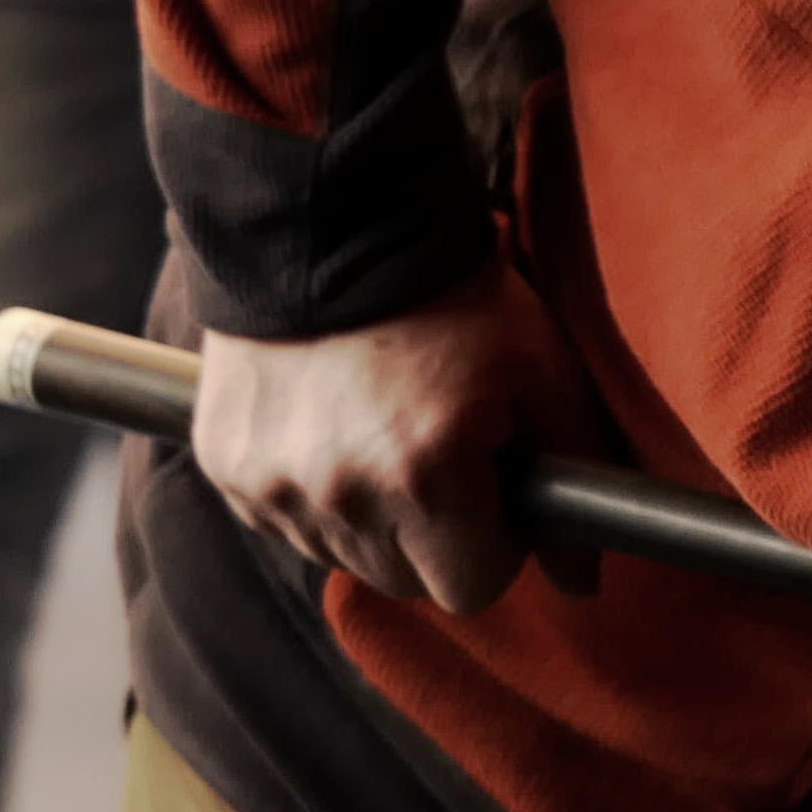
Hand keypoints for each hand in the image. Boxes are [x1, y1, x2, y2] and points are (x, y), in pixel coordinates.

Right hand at [188, 263, 605, 612]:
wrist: (332, 221)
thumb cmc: (456, 299)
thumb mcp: (543, 377)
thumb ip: (576, 483)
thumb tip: (585, 584)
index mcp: (427, 477)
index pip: (470, 590)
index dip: (495, 546)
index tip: (495, 491)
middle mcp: (341, 493)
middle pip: (403, 581)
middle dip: (435, 538)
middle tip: (445, 456)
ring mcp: (273, 482)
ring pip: (341, 556)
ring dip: (370, 518)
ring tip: (383, 430)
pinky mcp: (226, 463)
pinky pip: (282, 519)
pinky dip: (311, 492)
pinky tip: (330, 424)